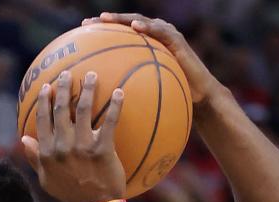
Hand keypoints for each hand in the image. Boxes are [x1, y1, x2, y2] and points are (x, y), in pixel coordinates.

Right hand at [22, 70, 125, 201]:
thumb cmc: (70, 194)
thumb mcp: (46, 179)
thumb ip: (35, 158)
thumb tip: (24, 138)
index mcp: (48, 152)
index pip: (43, 119)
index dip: (44, 100)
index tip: (46, 86)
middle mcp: (62, 146)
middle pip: (61, 109)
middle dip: (62, 87)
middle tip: (67, 74)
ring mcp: (82, 146)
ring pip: (83, 109)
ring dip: (86, 89)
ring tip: (91, 75)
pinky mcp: (103, 149)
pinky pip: (109, 121)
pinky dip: (115, 105)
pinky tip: (119, 92)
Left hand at [83, 12, 221, 105]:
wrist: (199, 97)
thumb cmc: (171, 97)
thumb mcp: (145, 94)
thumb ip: (128, 90)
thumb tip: (102, 105)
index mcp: (144, 46)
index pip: (118, 36)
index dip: (100, 33)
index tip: (79, 35)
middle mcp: (153, 37)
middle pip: (125, 24)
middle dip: (106, 21)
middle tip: (86, 24)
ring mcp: (166, 35)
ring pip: (140, 21)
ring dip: (121, 19)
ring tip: (105, 18)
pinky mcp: (177, 40)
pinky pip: (160, 31)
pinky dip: (148, 27)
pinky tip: (135, 27)